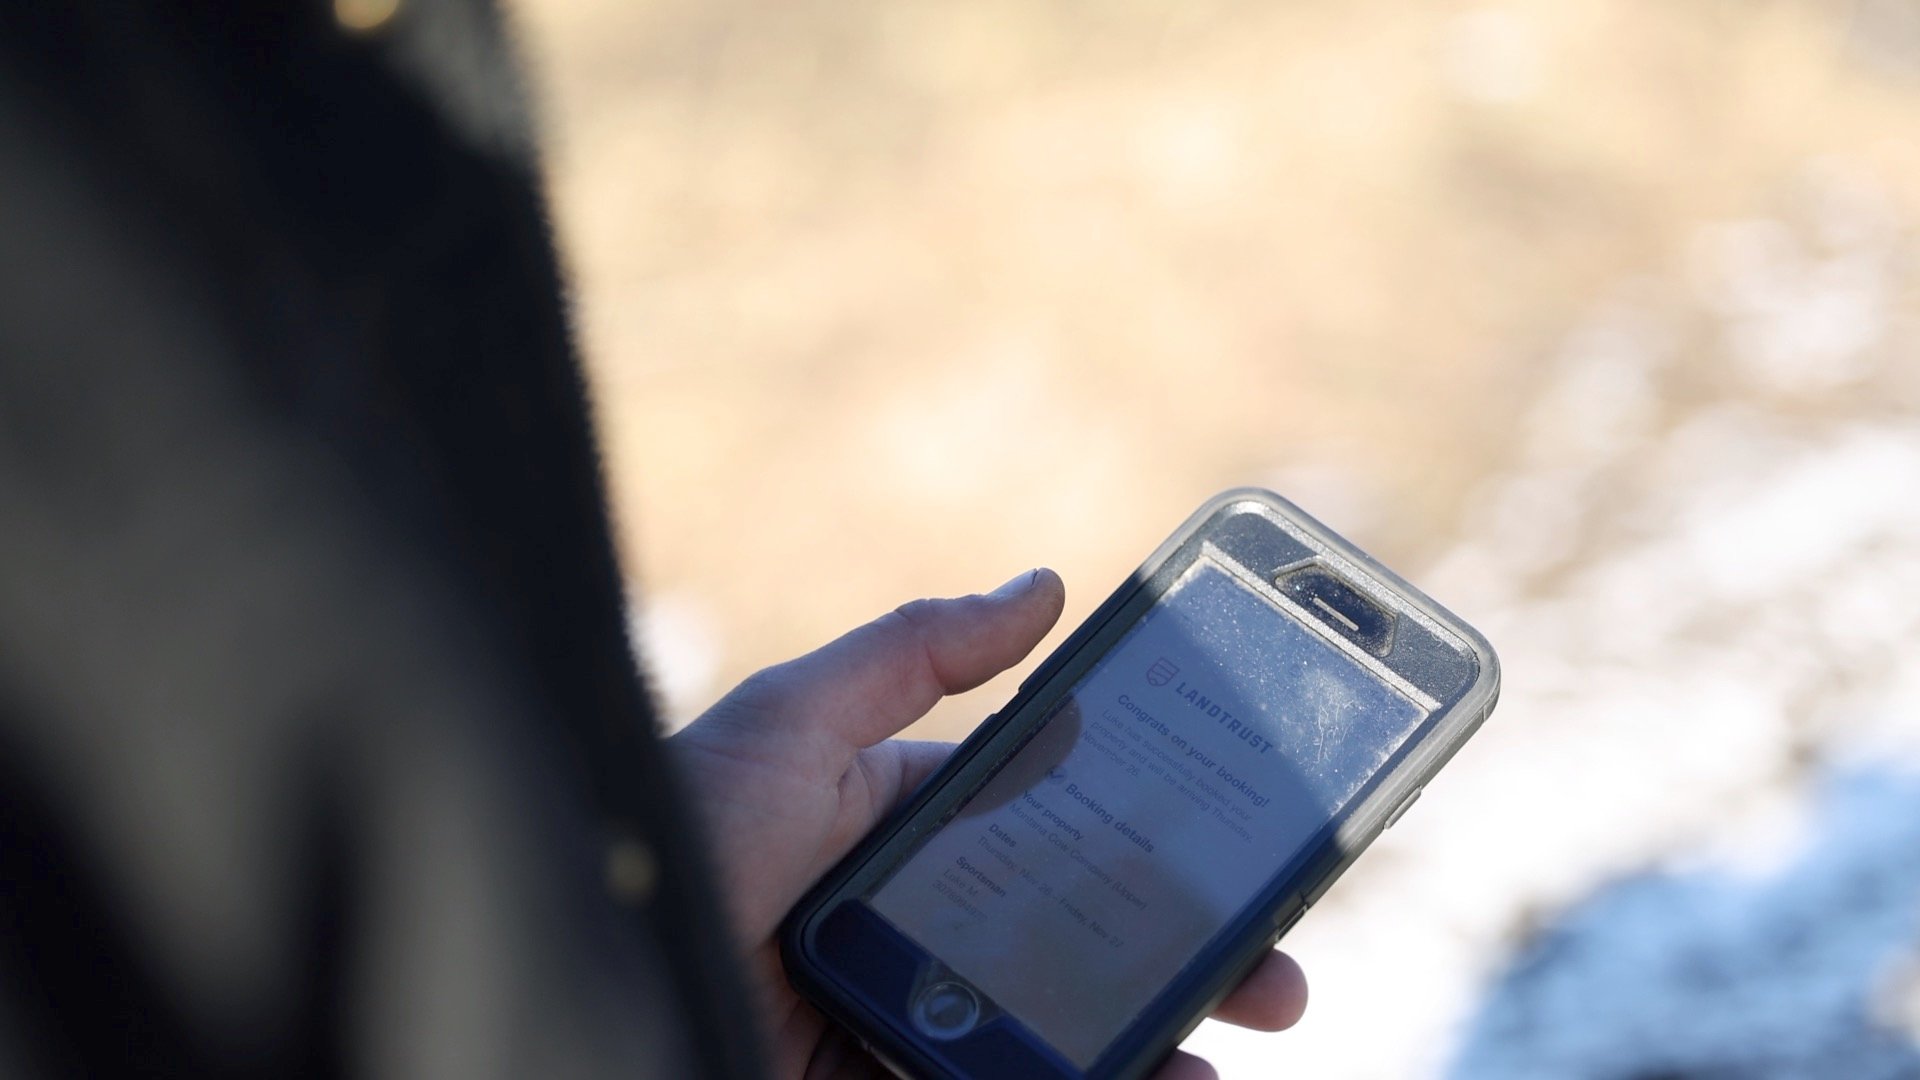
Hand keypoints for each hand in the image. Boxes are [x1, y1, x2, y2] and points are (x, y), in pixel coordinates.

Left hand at [671, 569, 1308, 1079]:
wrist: (602, 976)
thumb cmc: (685, 827)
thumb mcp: (794, 718)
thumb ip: (914, 657)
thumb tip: (1043, 586)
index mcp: (899, 826)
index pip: (1055, 832)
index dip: (1150, 845)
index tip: (1236, 852)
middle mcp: (913, 925)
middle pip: (1078, 942)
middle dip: (1186, 958)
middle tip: (1276, 981)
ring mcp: (906, 1016)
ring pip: (1056, 1030)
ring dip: (1156, 1041)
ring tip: (1227, 1045)